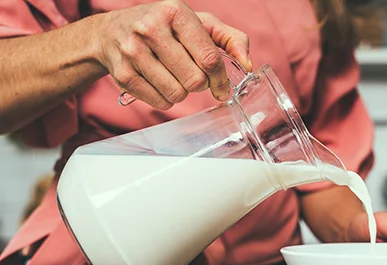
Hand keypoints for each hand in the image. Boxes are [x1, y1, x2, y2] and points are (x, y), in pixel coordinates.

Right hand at [93, 0, 251, 108]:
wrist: (111, 32)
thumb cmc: (165, 28)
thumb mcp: (198, 23)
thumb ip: (230, 39)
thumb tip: (248, 64)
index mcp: (175, 12)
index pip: (209, 58)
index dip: (220, 79)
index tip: (222, 87)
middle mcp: (151, 28)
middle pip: (195, 80)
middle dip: (200, 84)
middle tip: (193, 76)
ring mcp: (133, 52)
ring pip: (177, 94)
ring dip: (182, 92)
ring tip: (174, 77)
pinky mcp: (123, 74)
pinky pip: (160, 102)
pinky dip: (165, 99)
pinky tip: (159, 83)